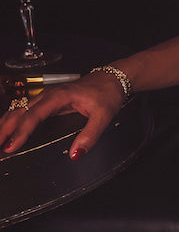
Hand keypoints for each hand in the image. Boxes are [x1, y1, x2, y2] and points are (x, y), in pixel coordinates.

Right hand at [0, 68, 127, 159]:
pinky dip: (13, 120)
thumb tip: (75, 153)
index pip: (34, 115)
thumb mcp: (104, 115)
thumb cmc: (107, 93)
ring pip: (19, 109)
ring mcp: (48, 97)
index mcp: (59, 96)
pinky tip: (7, 129)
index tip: (11, 147)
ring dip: (5, 124)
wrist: (114, 78)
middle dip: (5, 129)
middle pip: (20, 111)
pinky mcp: (49, 100)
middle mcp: (49, 95)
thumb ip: (90, 135)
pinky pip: (26, 110)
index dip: (21, 132)